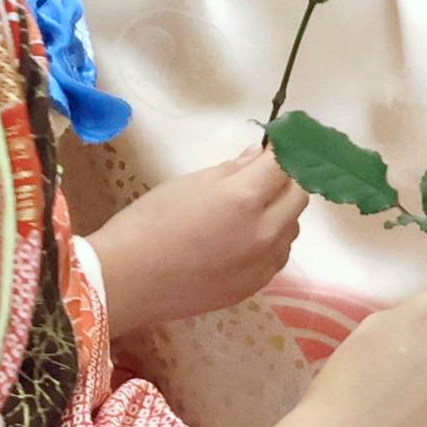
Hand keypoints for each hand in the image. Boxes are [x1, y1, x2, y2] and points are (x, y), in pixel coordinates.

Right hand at [86, 147, 306, 339]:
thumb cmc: (150, 221)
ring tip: (252, 206)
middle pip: (299, 195)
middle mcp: (264, 232)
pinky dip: (272, 239)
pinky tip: (245, 237)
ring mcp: (262, 265)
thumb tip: (258, 157)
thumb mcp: (190, 183)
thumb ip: (233, 170)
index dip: (285, 148)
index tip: (280, 139)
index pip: (286, 164)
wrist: (128, 280)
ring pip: (292, 227)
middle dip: (288, 177)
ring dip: (282, 210)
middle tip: (266, 171)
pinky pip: (278, 255)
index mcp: (245, 198)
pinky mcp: (254, 287)